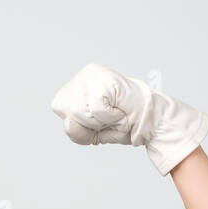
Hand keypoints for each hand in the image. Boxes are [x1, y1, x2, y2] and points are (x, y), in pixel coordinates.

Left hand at [49, 63, 207, 175]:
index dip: (76, 121)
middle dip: (87, 121)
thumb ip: (74, 132)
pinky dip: (108, 116)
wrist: (148, 122)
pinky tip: (118, 110)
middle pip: (67, 109)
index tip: (96, 118)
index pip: (59, 107)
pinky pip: (96, 108)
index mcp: (76, 84)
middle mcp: (84, 75)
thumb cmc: (121, 124)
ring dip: (98, 119)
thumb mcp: (90, 134)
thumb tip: (68, 121)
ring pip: (80, 109)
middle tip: (107, 116)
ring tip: (113, 113)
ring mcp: (95, 74)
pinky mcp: (107, 80)